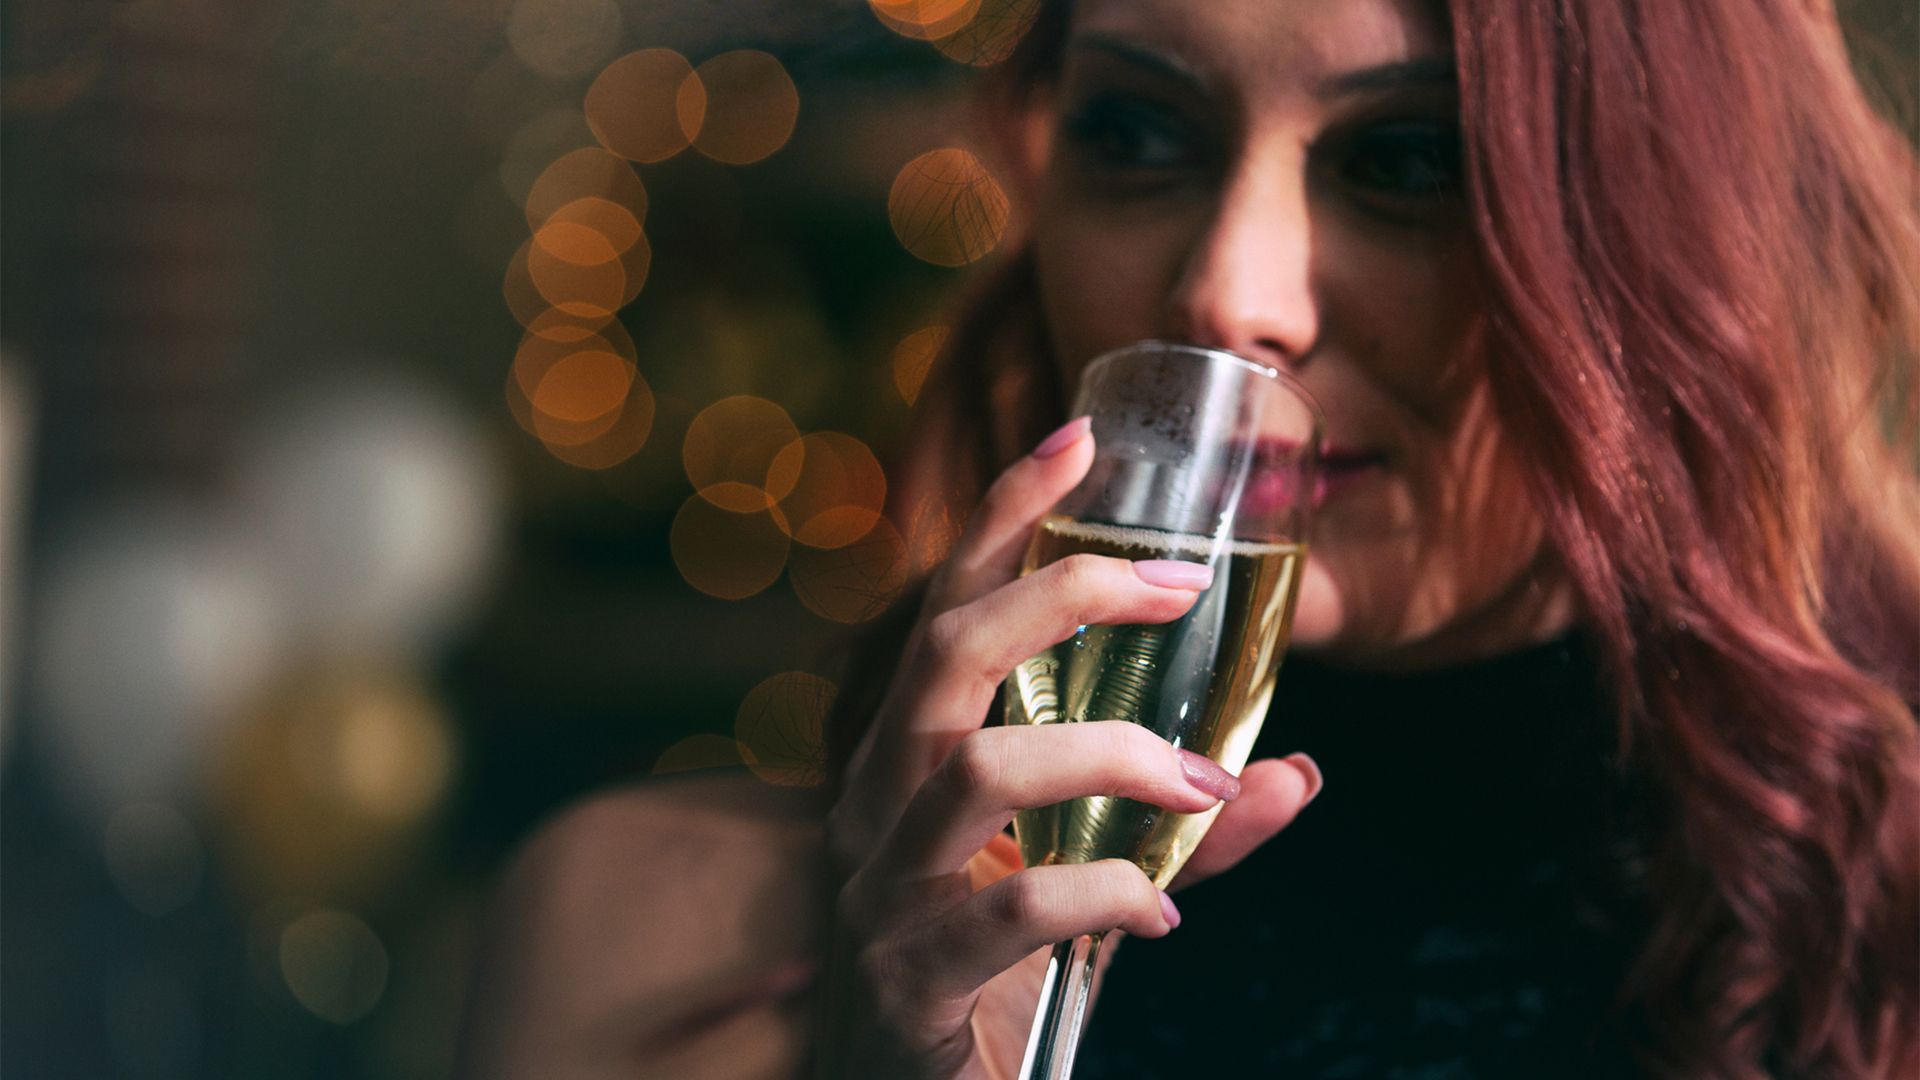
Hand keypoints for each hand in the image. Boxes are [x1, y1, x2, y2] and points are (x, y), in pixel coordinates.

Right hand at [815, 418, 1323, 1078]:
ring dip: (1111, 756)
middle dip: (1062, 596)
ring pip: (976, 769)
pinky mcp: (904, 974)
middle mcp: (879, 797)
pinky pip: (1005, 909)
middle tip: (1178, 586)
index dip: (1005, 515)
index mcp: (912, 751)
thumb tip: (1294, 770)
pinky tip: (1162, 901)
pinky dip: (1102, 891)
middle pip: (945, 652)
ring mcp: (880, 884)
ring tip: (1200, 779)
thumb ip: (1181, 822)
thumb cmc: (996, 962)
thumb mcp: (1093, 867)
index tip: (1079, 436)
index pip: (947, 604)